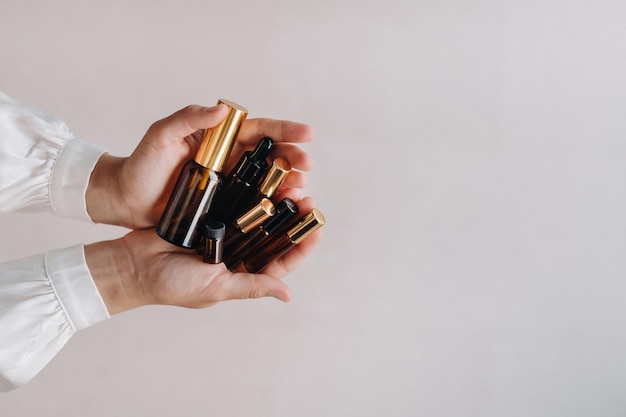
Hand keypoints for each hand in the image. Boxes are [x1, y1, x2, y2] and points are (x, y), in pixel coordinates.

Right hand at [85, 197, 321, 313]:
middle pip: (271, 234)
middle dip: (291, 218)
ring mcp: (223, 232)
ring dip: (274, 201)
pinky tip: (262, 177)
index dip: (301, 247)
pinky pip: (233, 201)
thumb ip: (251, 287)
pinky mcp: (208, 214)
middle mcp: (236, 253)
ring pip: (256, 215)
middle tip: (307, 198)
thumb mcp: (215, 288)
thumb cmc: (172, 285)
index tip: (318, 229)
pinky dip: (248, 191)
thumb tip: (287, 295)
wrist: (132, 265)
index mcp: (241, 274)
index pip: (280, 261)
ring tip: (291, 184)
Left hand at [86, 104, 314, 228]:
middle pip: (269, 156)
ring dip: (288, 183)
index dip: (284, 131)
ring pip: (266, 180)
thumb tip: (221, 110)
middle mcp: (228, 159)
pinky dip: (272, 205)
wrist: (124, 199)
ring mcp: (228, 183)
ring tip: (302, 189)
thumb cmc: (141, 164)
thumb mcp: (161, 135)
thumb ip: (188, 119)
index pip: (257, 130)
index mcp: (219, 138)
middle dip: (292, 158)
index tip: (308, 133)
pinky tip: (285, 209)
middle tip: (307, 166)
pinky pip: (252, 203)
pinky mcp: (223, 206)